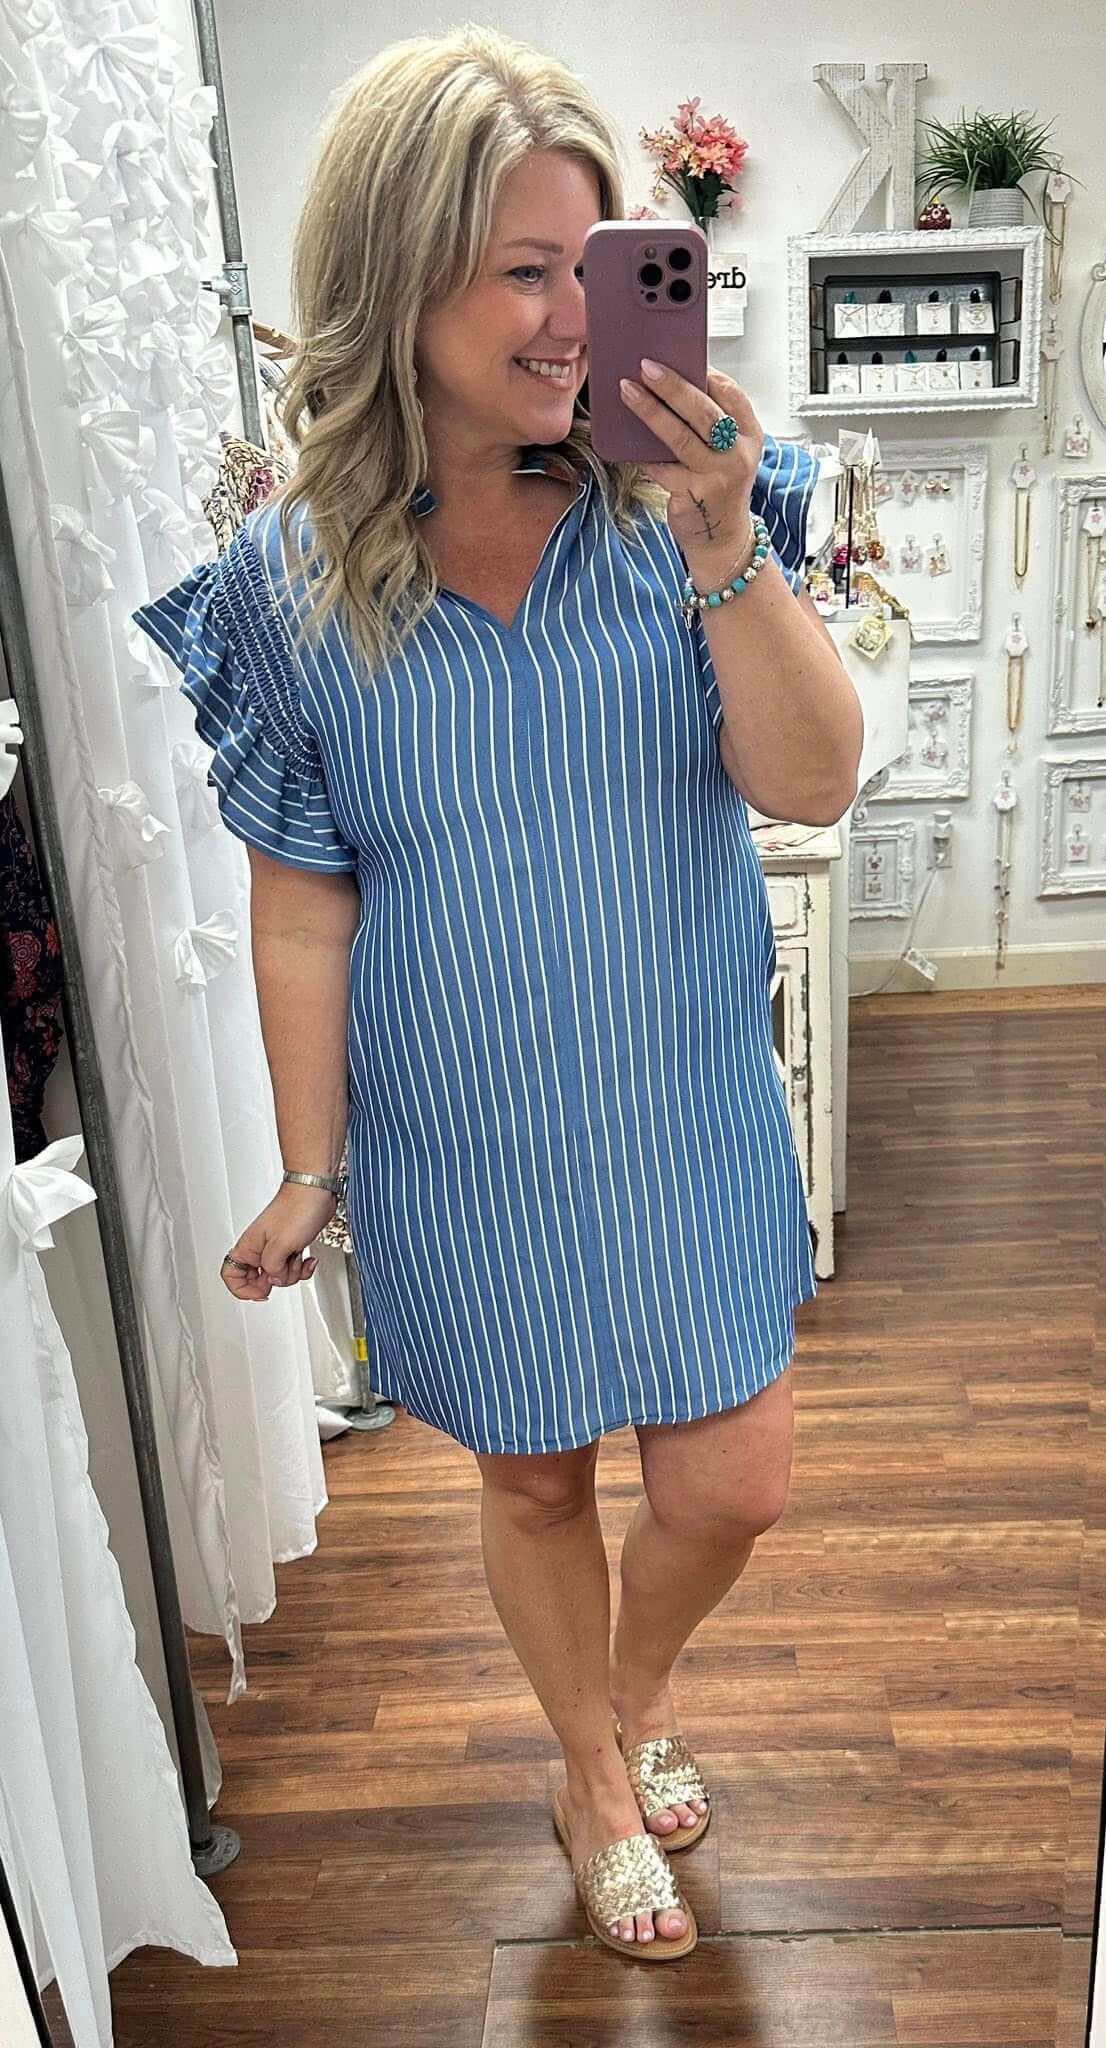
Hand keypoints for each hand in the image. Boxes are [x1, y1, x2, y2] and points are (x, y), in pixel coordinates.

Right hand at [220, 1183, 336, 1300]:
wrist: (316, 1192)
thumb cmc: (297, 1209)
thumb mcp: (281, 1246)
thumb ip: (272, 1269)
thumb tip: (274, 1278)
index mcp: (249, 1247)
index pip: (230, 1275)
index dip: (243, 1289)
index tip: (261, 1292)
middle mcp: (259, 1248)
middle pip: (257, 1279)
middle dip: (275, 1281)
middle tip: (283, 1274)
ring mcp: (275, 1247)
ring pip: (278, 1275)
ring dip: (292, 1273)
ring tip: (297, 1258)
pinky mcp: (291, 1246)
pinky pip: (292, 1267)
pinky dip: (303, 1268)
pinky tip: (309, 1259)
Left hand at [620, 360, 763, 588]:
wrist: (722, 538)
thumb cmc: (719, 486)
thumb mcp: (727, 452)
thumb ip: (709, 424)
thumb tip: (669, 386)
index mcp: (749, 435)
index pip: (731, 394)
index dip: (706, 374)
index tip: (679, 357)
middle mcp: (737, 455)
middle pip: (704, 412)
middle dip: (673, 386)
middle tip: (646, 366)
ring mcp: (717, 477)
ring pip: (680, 437)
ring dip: (651, 412)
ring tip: (628, 392)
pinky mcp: (693, 496)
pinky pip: (662, 467)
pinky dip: (643, 452)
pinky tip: (625, 438)